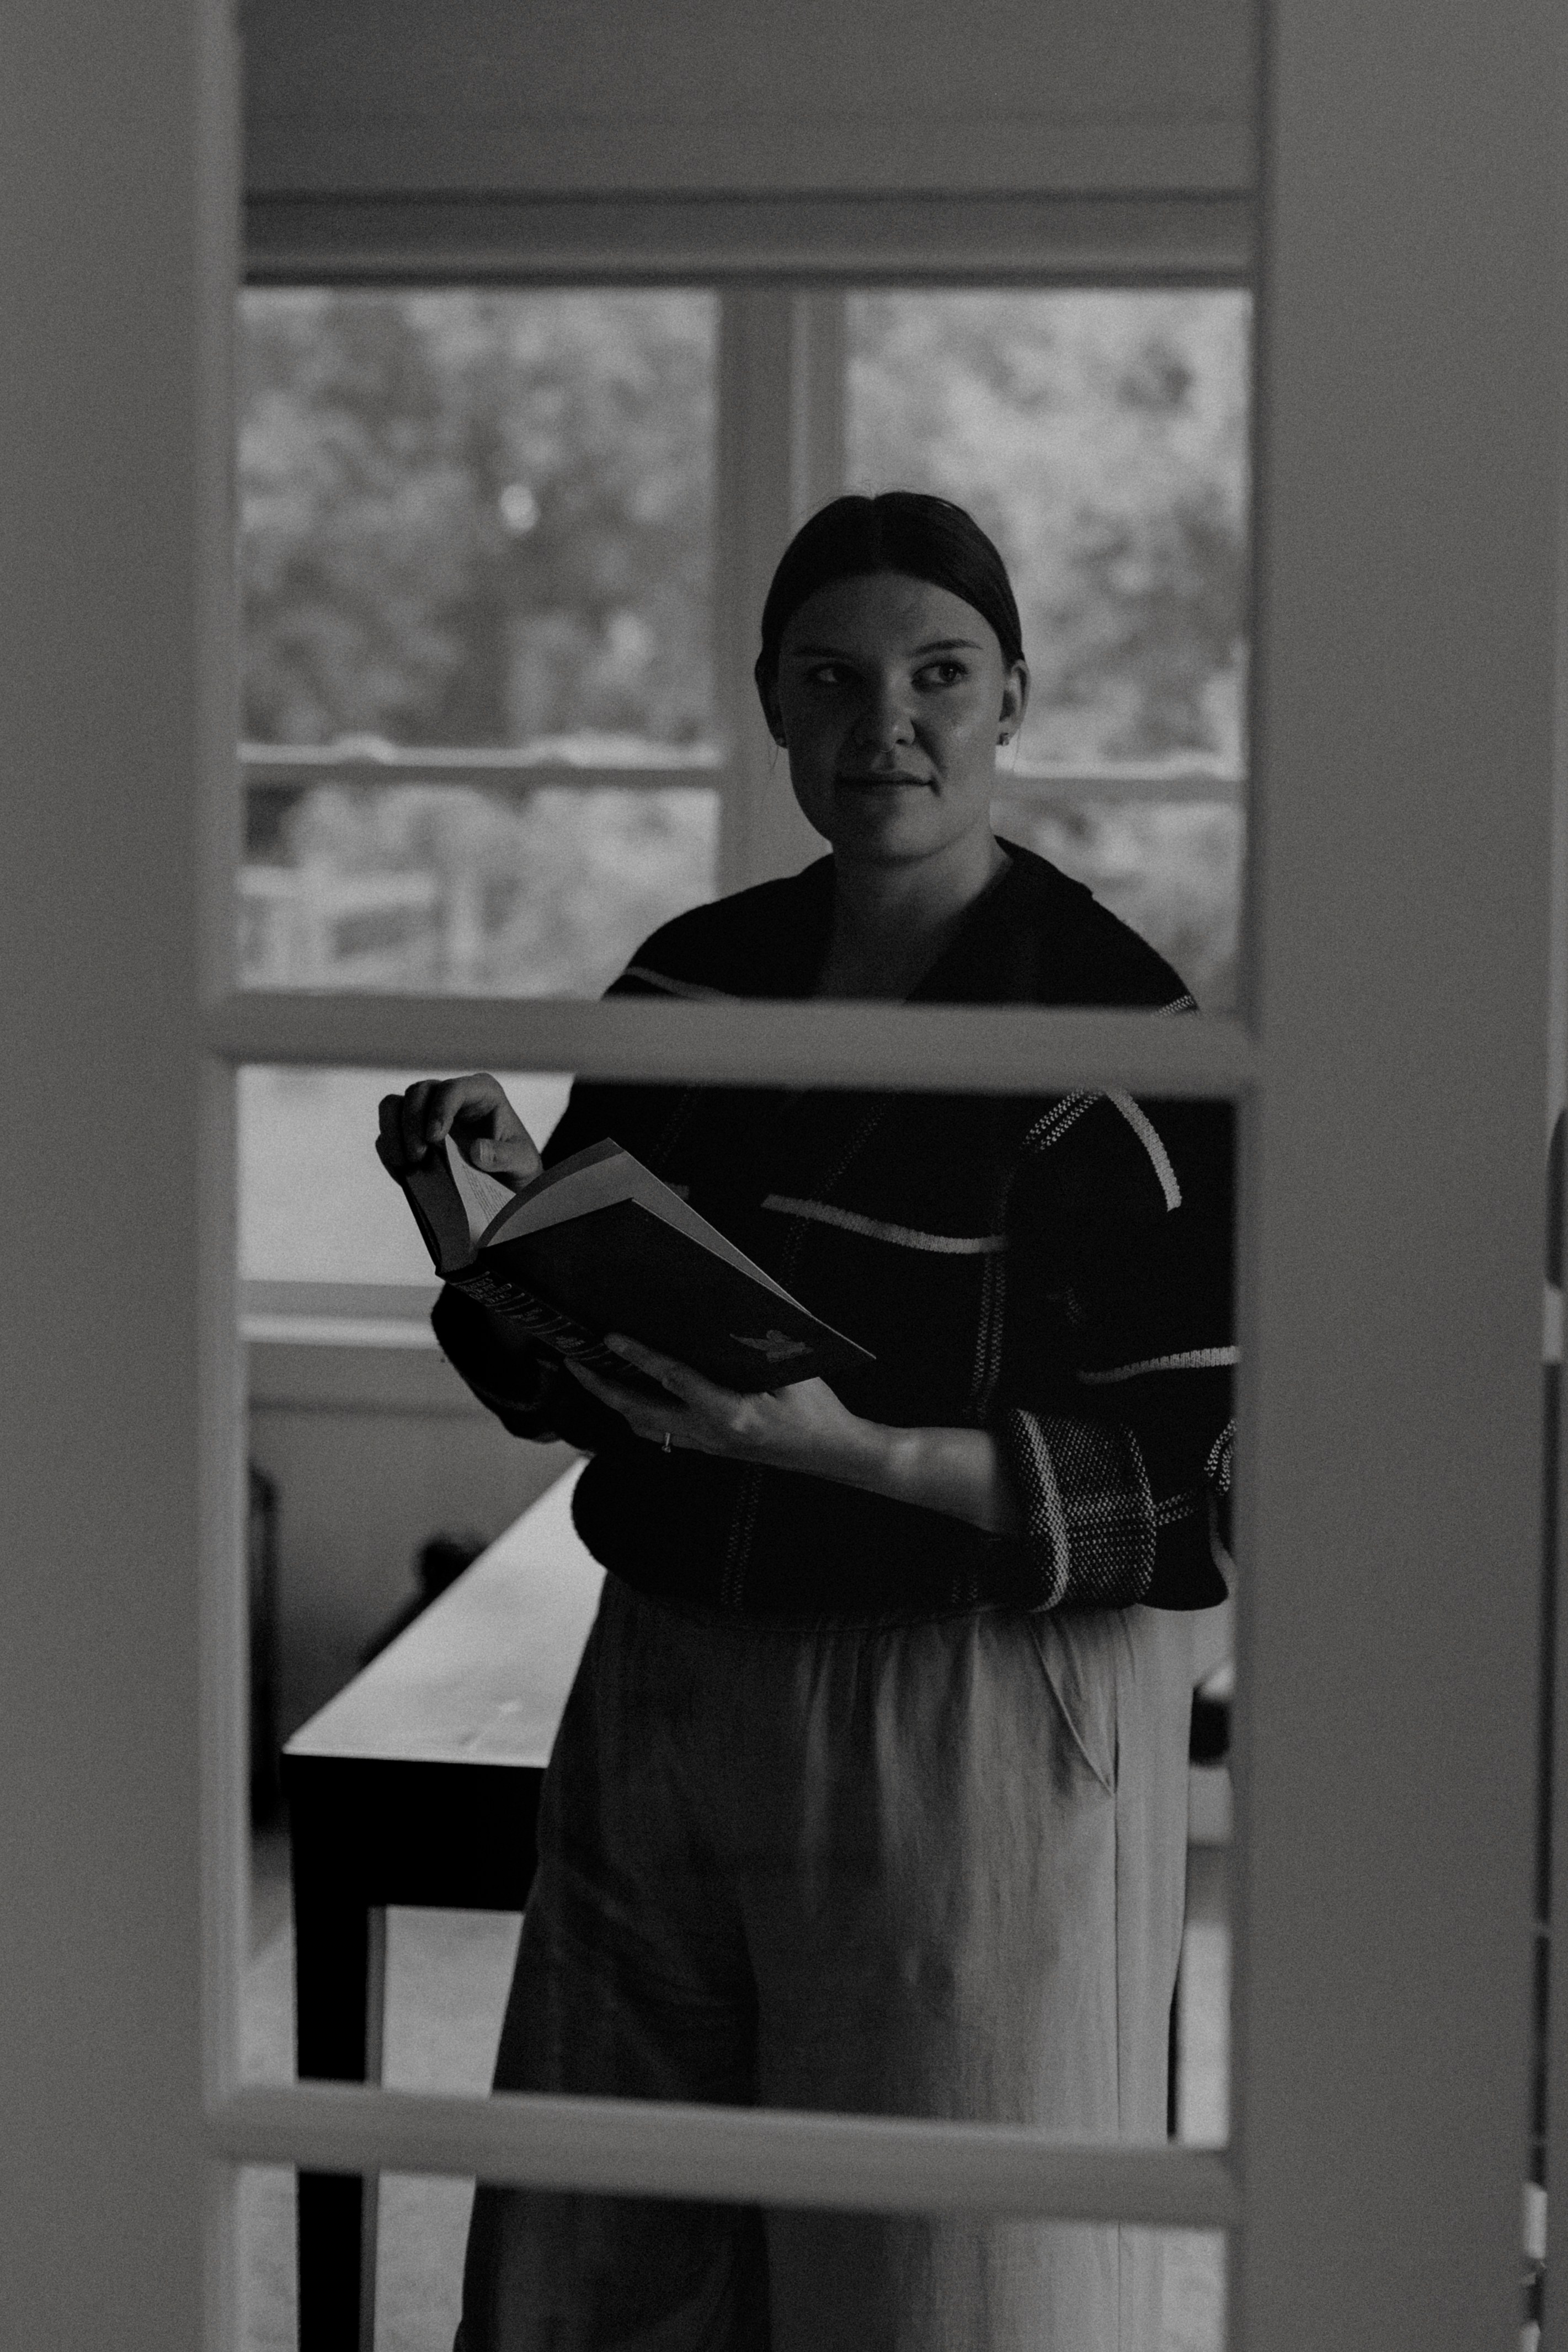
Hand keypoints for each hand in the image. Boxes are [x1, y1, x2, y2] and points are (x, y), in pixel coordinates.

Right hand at [376, 1072, 541, 1191]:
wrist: (506, 1182)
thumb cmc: (517, 1164)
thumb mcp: (522, 1163)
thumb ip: (504, 1156)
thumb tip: (476, 1151)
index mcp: (481, 1093)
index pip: (453, 1089)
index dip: (439, 1110)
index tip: (434, 1138)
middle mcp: (450, 1097)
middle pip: (417, 1092)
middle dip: (411, 1123)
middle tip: (418, 1156)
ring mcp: (428, 1113)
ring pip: (394, 1105)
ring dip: (393, 1133)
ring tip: (407, 1163)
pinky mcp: (412, 1133)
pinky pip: (388, 1132)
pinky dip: (389, 1150)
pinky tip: (403, 1172)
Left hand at [565, 1332, 870, 1479]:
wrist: (832, 1453)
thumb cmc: (816, 1408)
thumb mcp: (791, 1371)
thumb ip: (755, 1346)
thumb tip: (722, 1311)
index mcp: (731, 1411)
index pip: (673, 1378)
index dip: (638, 1355)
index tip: (609, 1337)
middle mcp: (710, 1433)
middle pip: (639, 1412)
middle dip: (601, 1387)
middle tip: (572, 1359)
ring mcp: (707, 1445)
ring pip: (644, 1426)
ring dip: (613, 1402)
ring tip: (591, 1374)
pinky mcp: (708, 1448)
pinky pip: (660, 1432)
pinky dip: (637, 1412)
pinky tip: (628, 1394)